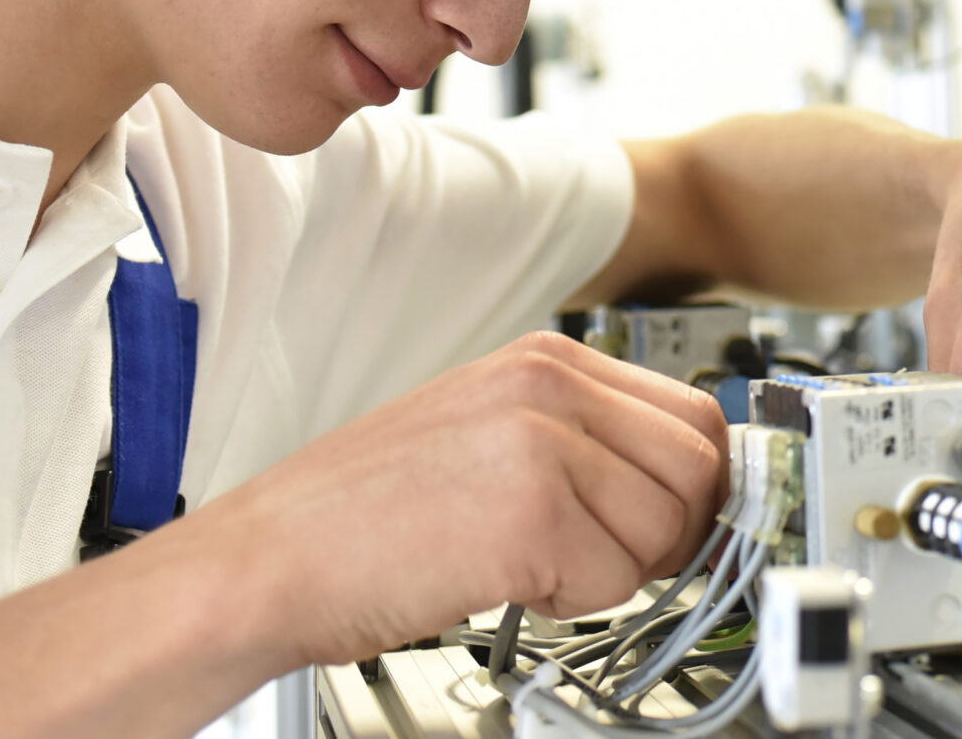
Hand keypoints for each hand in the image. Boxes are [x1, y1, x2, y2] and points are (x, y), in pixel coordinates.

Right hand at [189, 331, 728, 666]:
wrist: (263, 563)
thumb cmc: (361, 515)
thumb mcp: (487, 433)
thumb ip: (581, 438)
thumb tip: (682, 477)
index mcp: (546, 360)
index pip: (693, 411)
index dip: (697, 483)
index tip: (682, 522)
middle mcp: (551, 386)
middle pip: (698, 466)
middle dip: (672, 531)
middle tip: (609, 558)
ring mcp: (543, 444)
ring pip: (665, 527)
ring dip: (613, 570)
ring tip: (532, 563)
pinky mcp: (530, 514)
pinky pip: (614, 579)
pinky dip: (570, 601)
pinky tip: (505, 582)